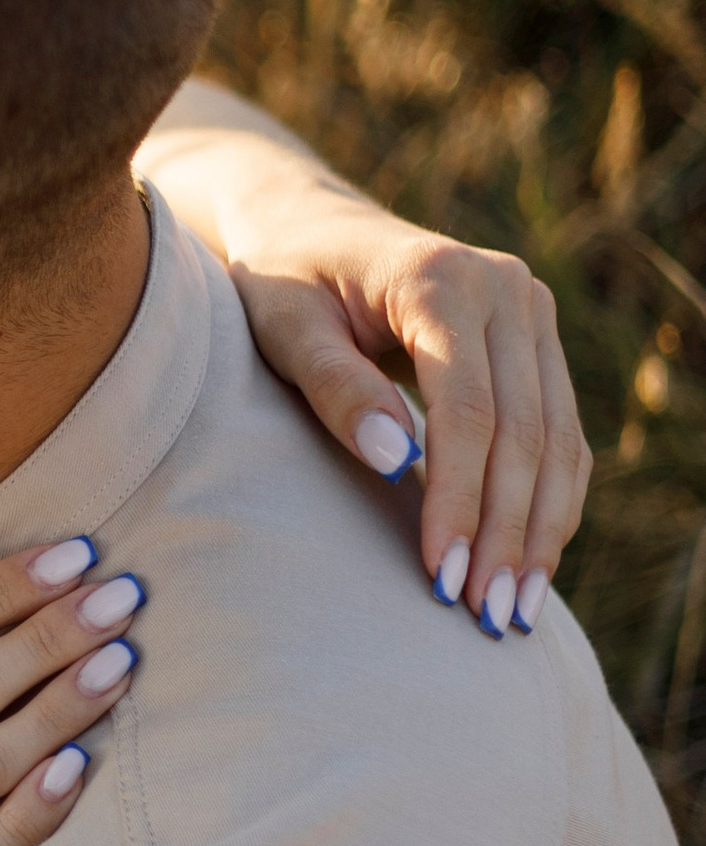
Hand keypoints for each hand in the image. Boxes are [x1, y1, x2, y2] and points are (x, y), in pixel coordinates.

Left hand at [215, 173, 587, 634]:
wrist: (312, 228)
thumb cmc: (284, 281)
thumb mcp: (284, 327)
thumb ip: (335, 388)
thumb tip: (397, 461)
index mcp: (440, 280)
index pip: (468, 409)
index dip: (459, 498)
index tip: (440, 574)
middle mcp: (506, 288)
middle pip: (525, 431)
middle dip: (507, 531)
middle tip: (487, 616)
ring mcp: (531, 310)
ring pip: (558, 439)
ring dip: (541, 530)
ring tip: (514, 611)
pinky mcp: (539, 340)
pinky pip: (562, 433)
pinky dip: (552, 501)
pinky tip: (531, 563)